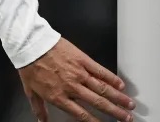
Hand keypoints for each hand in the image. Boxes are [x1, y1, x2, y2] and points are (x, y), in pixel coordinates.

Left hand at [18, 38, 134, 121]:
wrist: (29, 44)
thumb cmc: (29, 66)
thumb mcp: (30, 91)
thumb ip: (39, 108)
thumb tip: (42, 121)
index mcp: (59, 97)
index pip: (82, 114)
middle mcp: (72, 87)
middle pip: (99, 103)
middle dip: (115, 112)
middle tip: (127, 118)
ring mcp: (78, 73)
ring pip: (103, 88)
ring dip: (118, 97)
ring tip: (130, 104)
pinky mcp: (82, 59)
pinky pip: (100, 70)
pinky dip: (111, 78)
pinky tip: (120, 84)